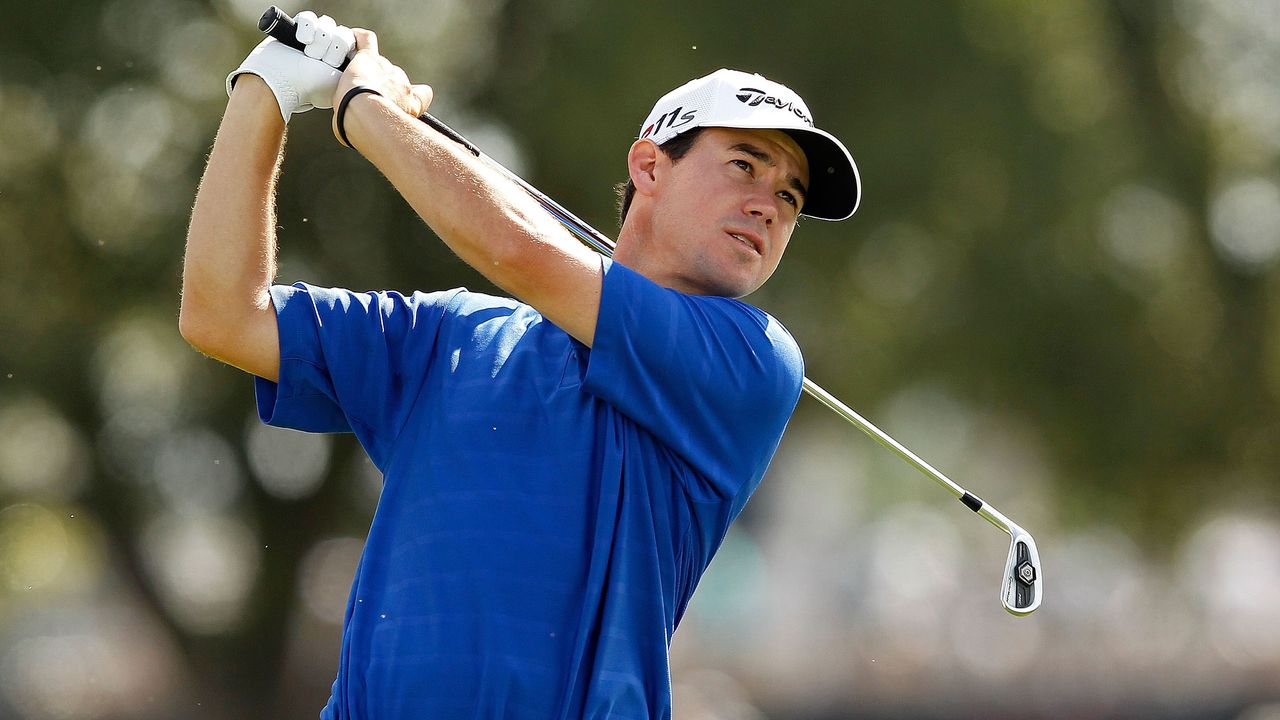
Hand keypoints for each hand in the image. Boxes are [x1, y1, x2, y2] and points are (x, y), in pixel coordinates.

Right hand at [225, 11, 354, 123]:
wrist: (284, 83)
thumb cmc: (313, 87)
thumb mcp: (340, 82)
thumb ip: (355, 68)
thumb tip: (360, 54)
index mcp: (339, 60)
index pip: (353, 41)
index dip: (347, 47)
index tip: (341, 61)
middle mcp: (327, 48)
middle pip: (342, 32)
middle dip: (333, 48)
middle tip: (323, 61)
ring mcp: (312, 38)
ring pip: (327, 24)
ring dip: (320, 40)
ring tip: (310, 54)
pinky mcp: (295, 28)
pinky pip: (309, 17)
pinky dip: (307, 28)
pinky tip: (303, 40)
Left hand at [331, 28, 433, 136]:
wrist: (368, 117)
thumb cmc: (375, 134)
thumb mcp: (387, 137)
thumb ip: (377, 132)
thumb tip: (354, 136)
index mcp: (412, 104)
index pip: (423, 94)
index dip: (413, 95)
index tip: (401, 101)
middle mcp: (403, 84)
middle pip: (395, 80)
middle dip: (381, 88)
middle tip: (362, 100)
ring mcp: (386, 69)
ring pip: (377, 65)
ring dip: (366, 73)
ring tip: (349, 84)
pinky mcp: (367, 58)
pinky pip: (366, 41)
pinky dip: (359, 39)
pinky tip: (351, 40)